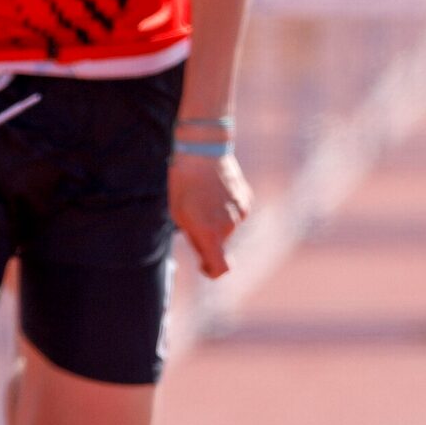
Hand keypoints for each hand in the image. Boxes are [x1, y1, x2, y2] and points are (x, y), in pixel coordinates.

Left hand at [169, 149, 251, 277]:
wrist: (203, 152)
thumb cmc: (184, 184)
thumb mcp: (179, 214)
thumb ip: (194, 236)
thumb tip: (205, 248)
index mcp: (210, 233)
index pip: (221, 268)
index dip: (212, 272)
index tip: (204, 265)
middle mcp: (229, 226)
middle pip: (220, 243)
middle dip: (208, 236)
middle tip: (193, 216)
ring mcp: (241, 212)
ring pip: (227, 226)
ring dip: (216, 219)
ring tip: (203, 197)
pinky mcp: (247, 198)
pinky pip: (236, 211)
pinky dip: (226, 207)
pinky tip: (215, 190)